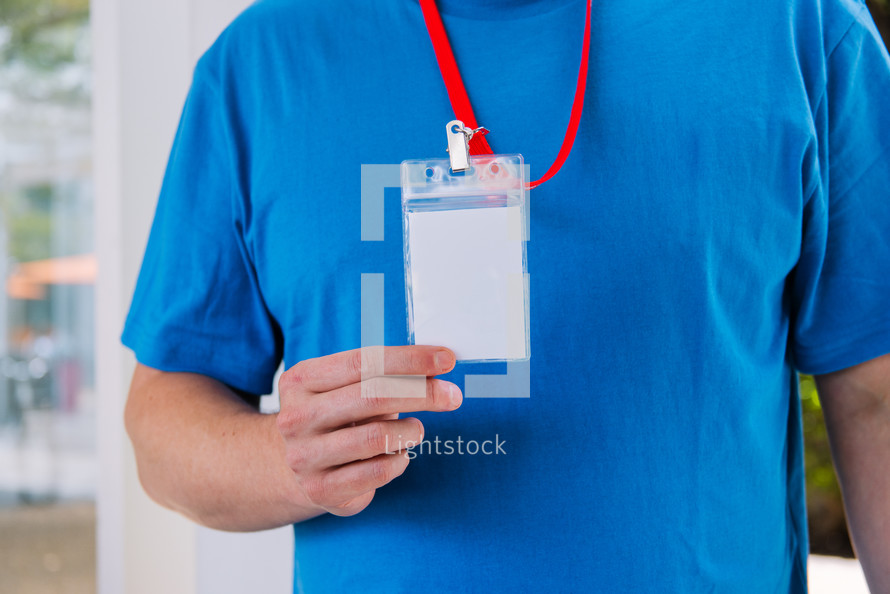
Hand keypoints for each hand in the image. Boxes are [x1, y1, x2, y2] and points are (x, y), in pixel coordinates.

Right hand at [276, 345, 460, 516]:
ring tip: (416, 430)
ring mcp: (304, 456)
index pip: (364, 362)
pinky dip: (399, 460)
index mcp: (301, 379)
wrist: (294, 470)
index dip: (410, 359)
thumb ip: (383, 375)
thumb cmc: (336, 418)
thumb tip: (437, 365)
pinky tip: (398, 455)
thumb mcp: (347, 389)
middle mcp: (297, 417)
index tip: (446, 359)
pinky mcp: (321, 489)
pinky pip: (378, 472)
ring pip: (377, 437)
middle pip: (372, 396)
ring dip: (410, 431)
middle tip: (452, 395)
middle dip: (422, 392)